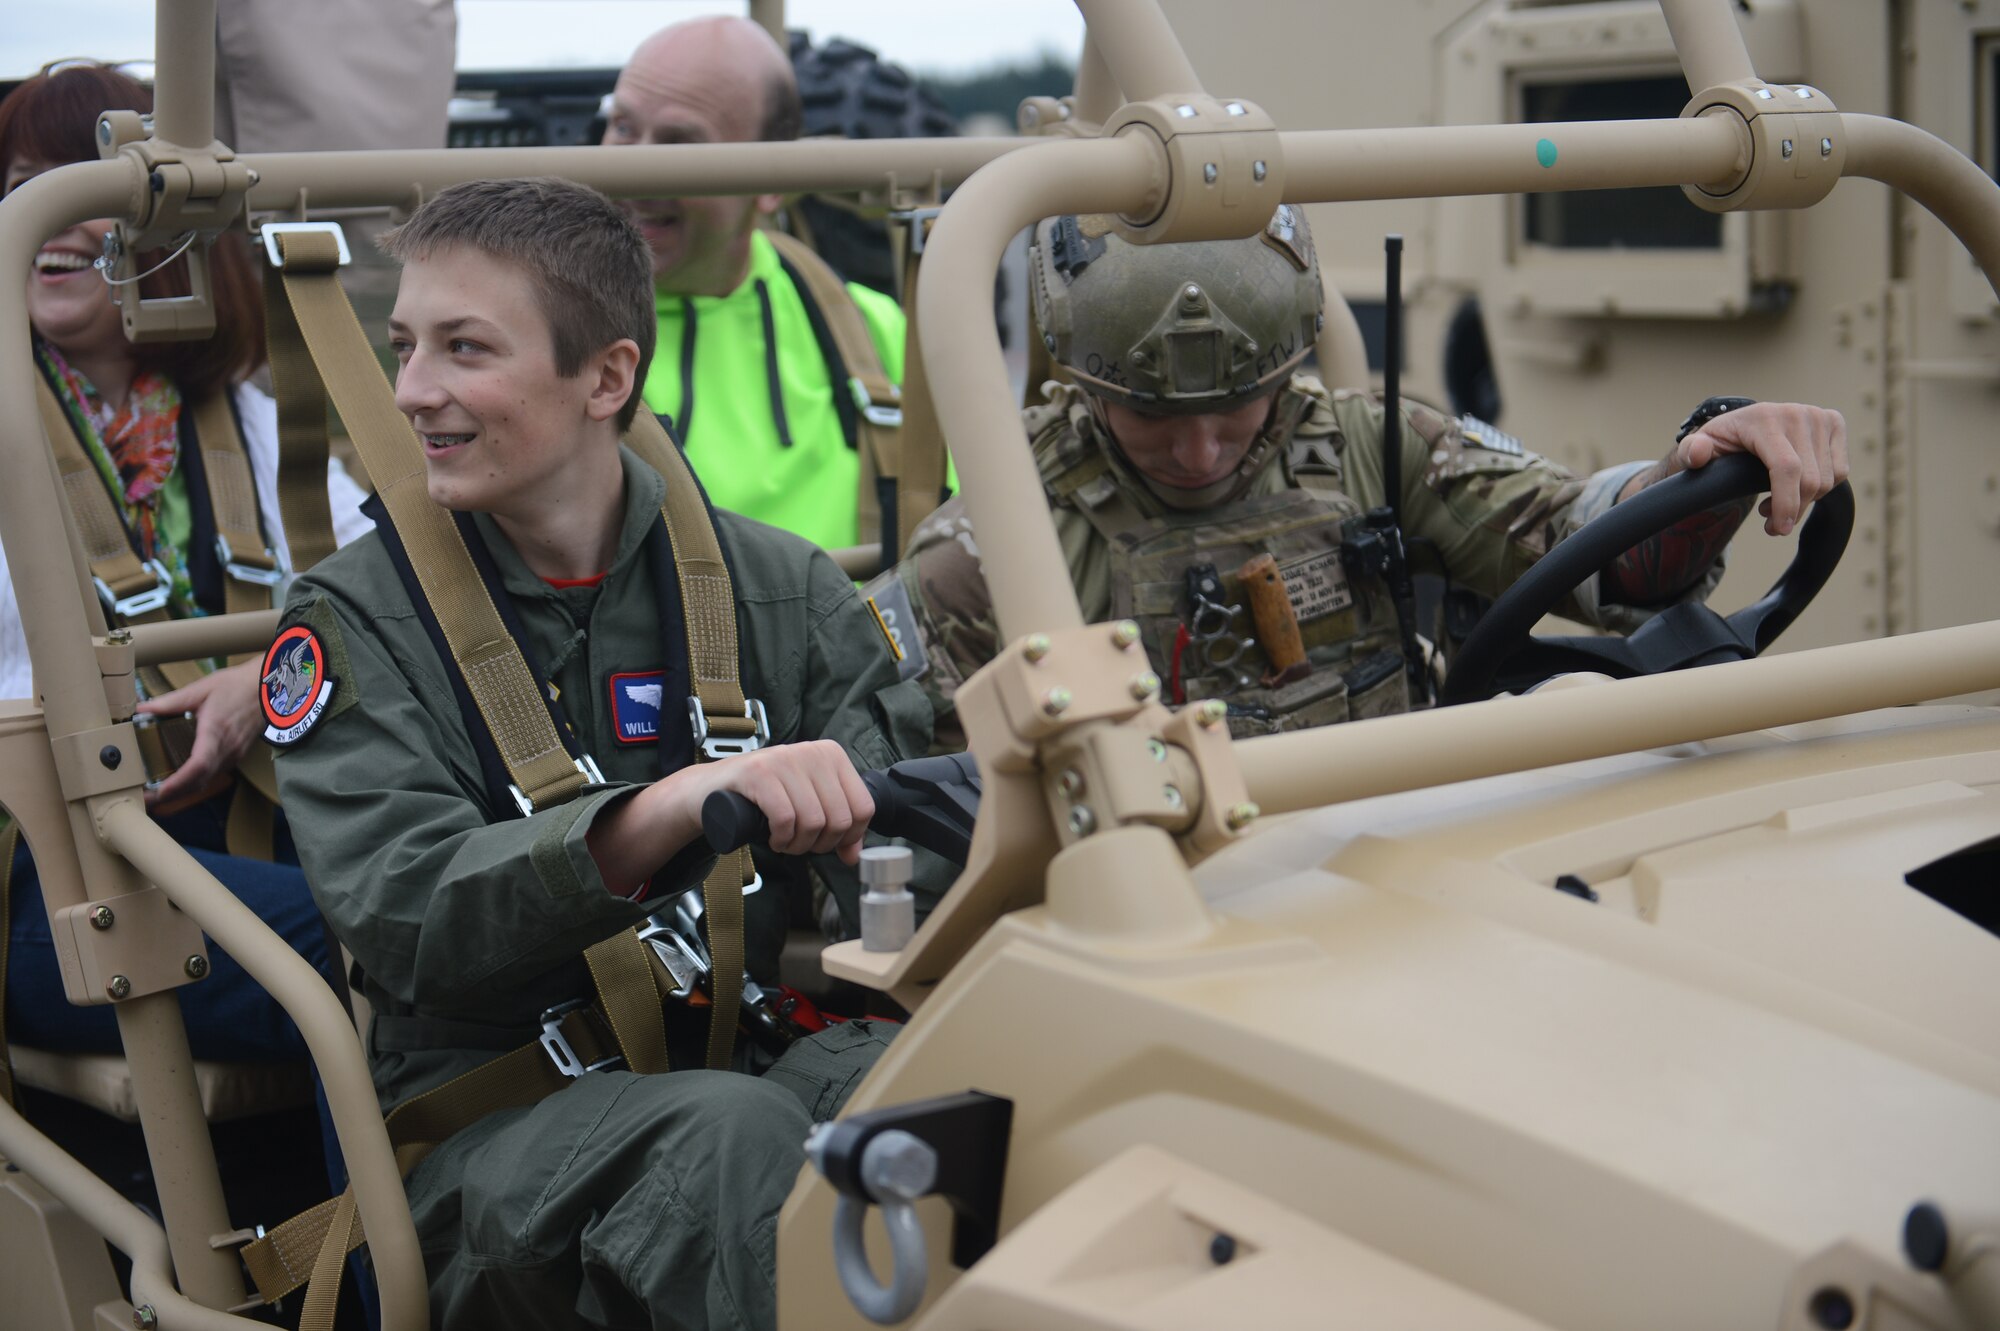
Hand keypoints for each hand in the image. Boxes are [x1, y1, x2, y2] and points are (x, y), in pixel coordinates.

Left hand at [133, 660, 264, 808]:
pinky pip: (213, 775)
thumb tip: (140, 708)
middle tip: (146, 799)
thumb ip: (169, 702)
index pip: (199, 764)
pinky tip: (180, 781)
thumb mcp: (200, 689)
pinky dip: (195, 783)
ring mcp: (234, 755)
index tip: (159, 791)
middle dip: (172, 795)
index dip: (179, 781)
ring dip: (182, 792)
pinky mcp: (236, 756)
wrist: (267, 688)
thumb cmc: (236, 686)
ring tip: (157, 793)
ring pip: (206, 781)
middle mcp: (227, 749)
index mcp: (216, 731)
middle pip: (199, 781)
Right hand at [681, 740, 875, 862]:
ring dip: (798, 845)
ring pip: (814, 821)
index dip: (849, 836)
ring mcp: (784, 759)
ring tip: (785, 841)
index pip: (864, 806)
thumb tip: (854, 855)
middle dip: (821, 844)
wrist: (710, 790)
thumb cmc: (763, 798)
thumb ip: (836, 827)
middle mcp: (811, 751)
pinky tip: (773, 837)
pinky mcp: (758, 773)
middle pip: (840, 818)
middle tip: (800, 844)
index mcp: (831, 755)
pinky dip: (781, 838)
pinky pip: (785, 819)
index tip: (828, 843)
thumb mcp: (807, 805)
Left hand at [1646, 402, 1848, 535]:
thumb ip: (1691, 452)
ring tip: (1777, 503)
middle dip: (1792, 510)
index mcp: (1763, 418)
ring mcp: (1818, 416)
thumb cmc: (1721, 443)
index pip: (1787, 468)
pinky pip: (1840, 472)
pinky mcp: (1835, 423)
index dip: (1786, 503)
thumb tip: (1698, 454)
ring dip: (1805, 502)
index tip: (1778, 529)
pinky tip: (1797, 488)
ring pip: (1828, 480)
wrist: (1743, 426)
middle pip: (1811, 480)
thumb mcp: (1698, 448)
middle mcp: (1796, 413)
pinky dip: (1822, 489)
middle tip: (1771, 523)